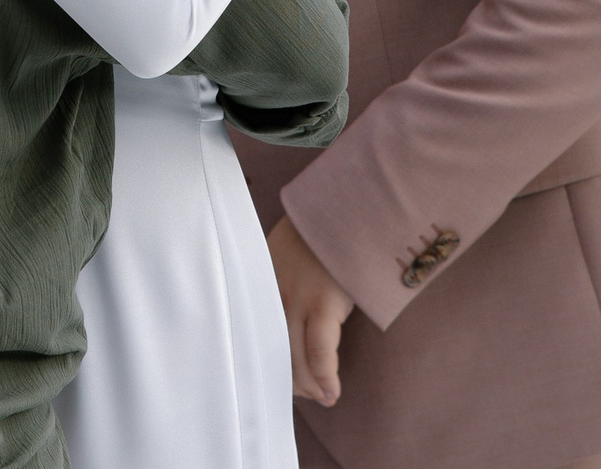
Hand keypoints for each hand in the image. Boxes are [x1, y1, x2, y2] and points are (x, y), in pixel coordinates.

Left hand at [268, 215, 353, 406]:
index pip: (253, 332)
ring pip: (294, 359)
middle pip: (271, 351)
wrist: (347, 203)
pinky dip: (324, 377)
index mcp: (259, 279)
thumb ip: (279, 275)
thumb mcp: (286, 248)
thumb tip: (286, 305)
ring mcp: (296, 300)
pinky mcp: (322, 304)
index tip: (272, 375)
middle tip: (304, 393)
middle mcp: (271, 293)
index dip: (263, 360)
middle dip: (288, 379)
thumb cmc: (324, 226)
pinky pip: (319, 353)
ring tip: (323, 397)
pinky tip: (331, 391)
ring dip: (309, 385)